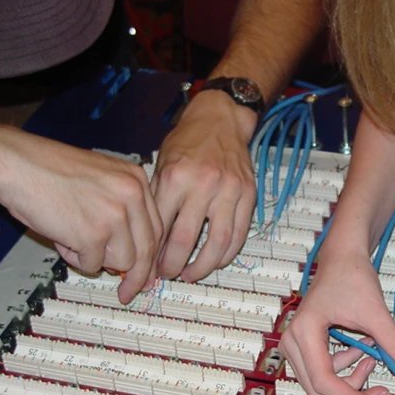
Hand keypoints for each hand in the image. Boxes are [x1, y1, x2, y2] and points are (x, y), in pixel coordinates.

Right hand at [0, 126, 161, 303]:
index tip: (146, 274)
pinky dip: (75, 258)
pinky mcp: (93, 233)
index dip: (150, 257)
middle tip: (127, 292)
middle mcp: (132, 195)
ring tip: (73, 239)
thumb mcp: (100, 179)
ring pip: (122, 261)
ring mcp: (115, 215)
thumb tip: (130, 254)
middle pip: (146, 250)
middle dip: (137, 277)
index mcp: (136, 179)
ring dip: (97, 260)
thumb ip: (121, 209)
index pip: (156, 228)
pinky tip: (61, 237)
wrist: (15, 164)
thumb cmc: (48, 171)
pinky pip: (92, 264)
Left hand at [151, 91, 256, 281]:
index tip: (146, 264)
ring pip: (217, 243)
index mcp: (175, 177)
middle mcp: (203, 184)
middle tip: (166, 275)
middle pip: (185, 240)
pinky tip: (215, 261)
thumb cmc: (188, 141)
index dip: (151, 251)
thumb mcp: (162, 164)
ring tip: (190, 274)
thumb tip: (148, 239)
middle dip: (172, 265)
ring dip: (202, 266)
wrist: (221, 119)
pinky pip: (239, 234)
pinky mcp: (248, 195)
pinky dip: (227, 254)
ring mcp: (229, 191)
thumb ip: (157, 199)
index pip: (159, 226)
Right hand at [279, 249, 394, 394]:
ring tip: (372, 355)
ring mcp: (295, 345)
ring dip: (350, 379)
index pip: (324, 381)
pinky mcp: (303, 346)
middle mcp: (292, 342)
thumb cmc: (352, 277)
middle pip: (318, 391)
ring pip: (320, 385)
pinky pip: (323, 372)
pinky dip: (345, 368)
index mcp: (304, 333)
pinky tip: (361, 349)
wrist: (342, 259)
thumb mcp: (377, 313)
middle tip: (382, 391)